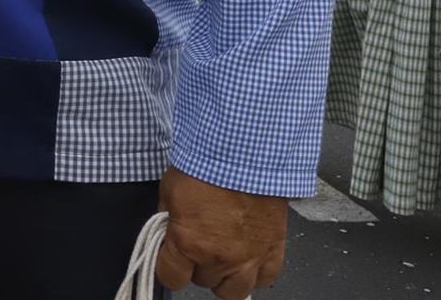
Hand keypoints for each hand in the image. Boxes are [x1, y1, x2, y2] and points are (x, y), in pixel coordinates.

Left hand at [154, 167, 288, 299]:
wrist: (243, 154)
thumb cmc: (206, 167)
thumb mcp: (169, 193)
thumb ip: (168, 222)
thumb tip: (167, 235)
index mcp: (188, 243)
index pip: (171, 278)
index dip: (169, 267)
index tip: (171, 257)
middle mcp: (219, 258)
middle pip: (202, 282)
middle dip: (197, 266)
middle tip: (199, 246)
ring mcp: (249, 258)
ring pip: (234, 291)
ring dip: (225, 276)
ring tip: (223, 256)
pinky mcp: (273, 251)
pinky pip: (265, 279)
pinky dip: (256, 273)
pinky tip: (248, 258)